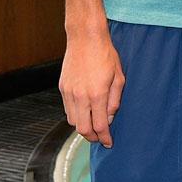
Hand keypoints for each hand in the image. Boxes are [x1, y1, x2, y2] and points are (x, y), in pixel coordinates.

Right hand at [59, 21, 124, 147]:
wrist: (85, 38)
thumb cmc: (105, 54)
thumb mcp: (119, 77)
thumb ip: (114, 100)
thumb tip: (109, 118)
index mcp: (97, 94)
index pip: (99, 126)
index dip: (104, 138)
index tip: (108, 143)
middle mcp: (81, 96)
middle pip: (83, 129)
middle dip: (92, 137)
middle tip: (100, 138)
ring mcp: (69, 92)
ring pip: (73, 121)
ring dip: (83, 127)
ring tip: (92, 126)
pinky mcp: (62, 88)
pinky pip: (67, 110)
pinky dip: (75, 116)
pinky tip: (84, 113)